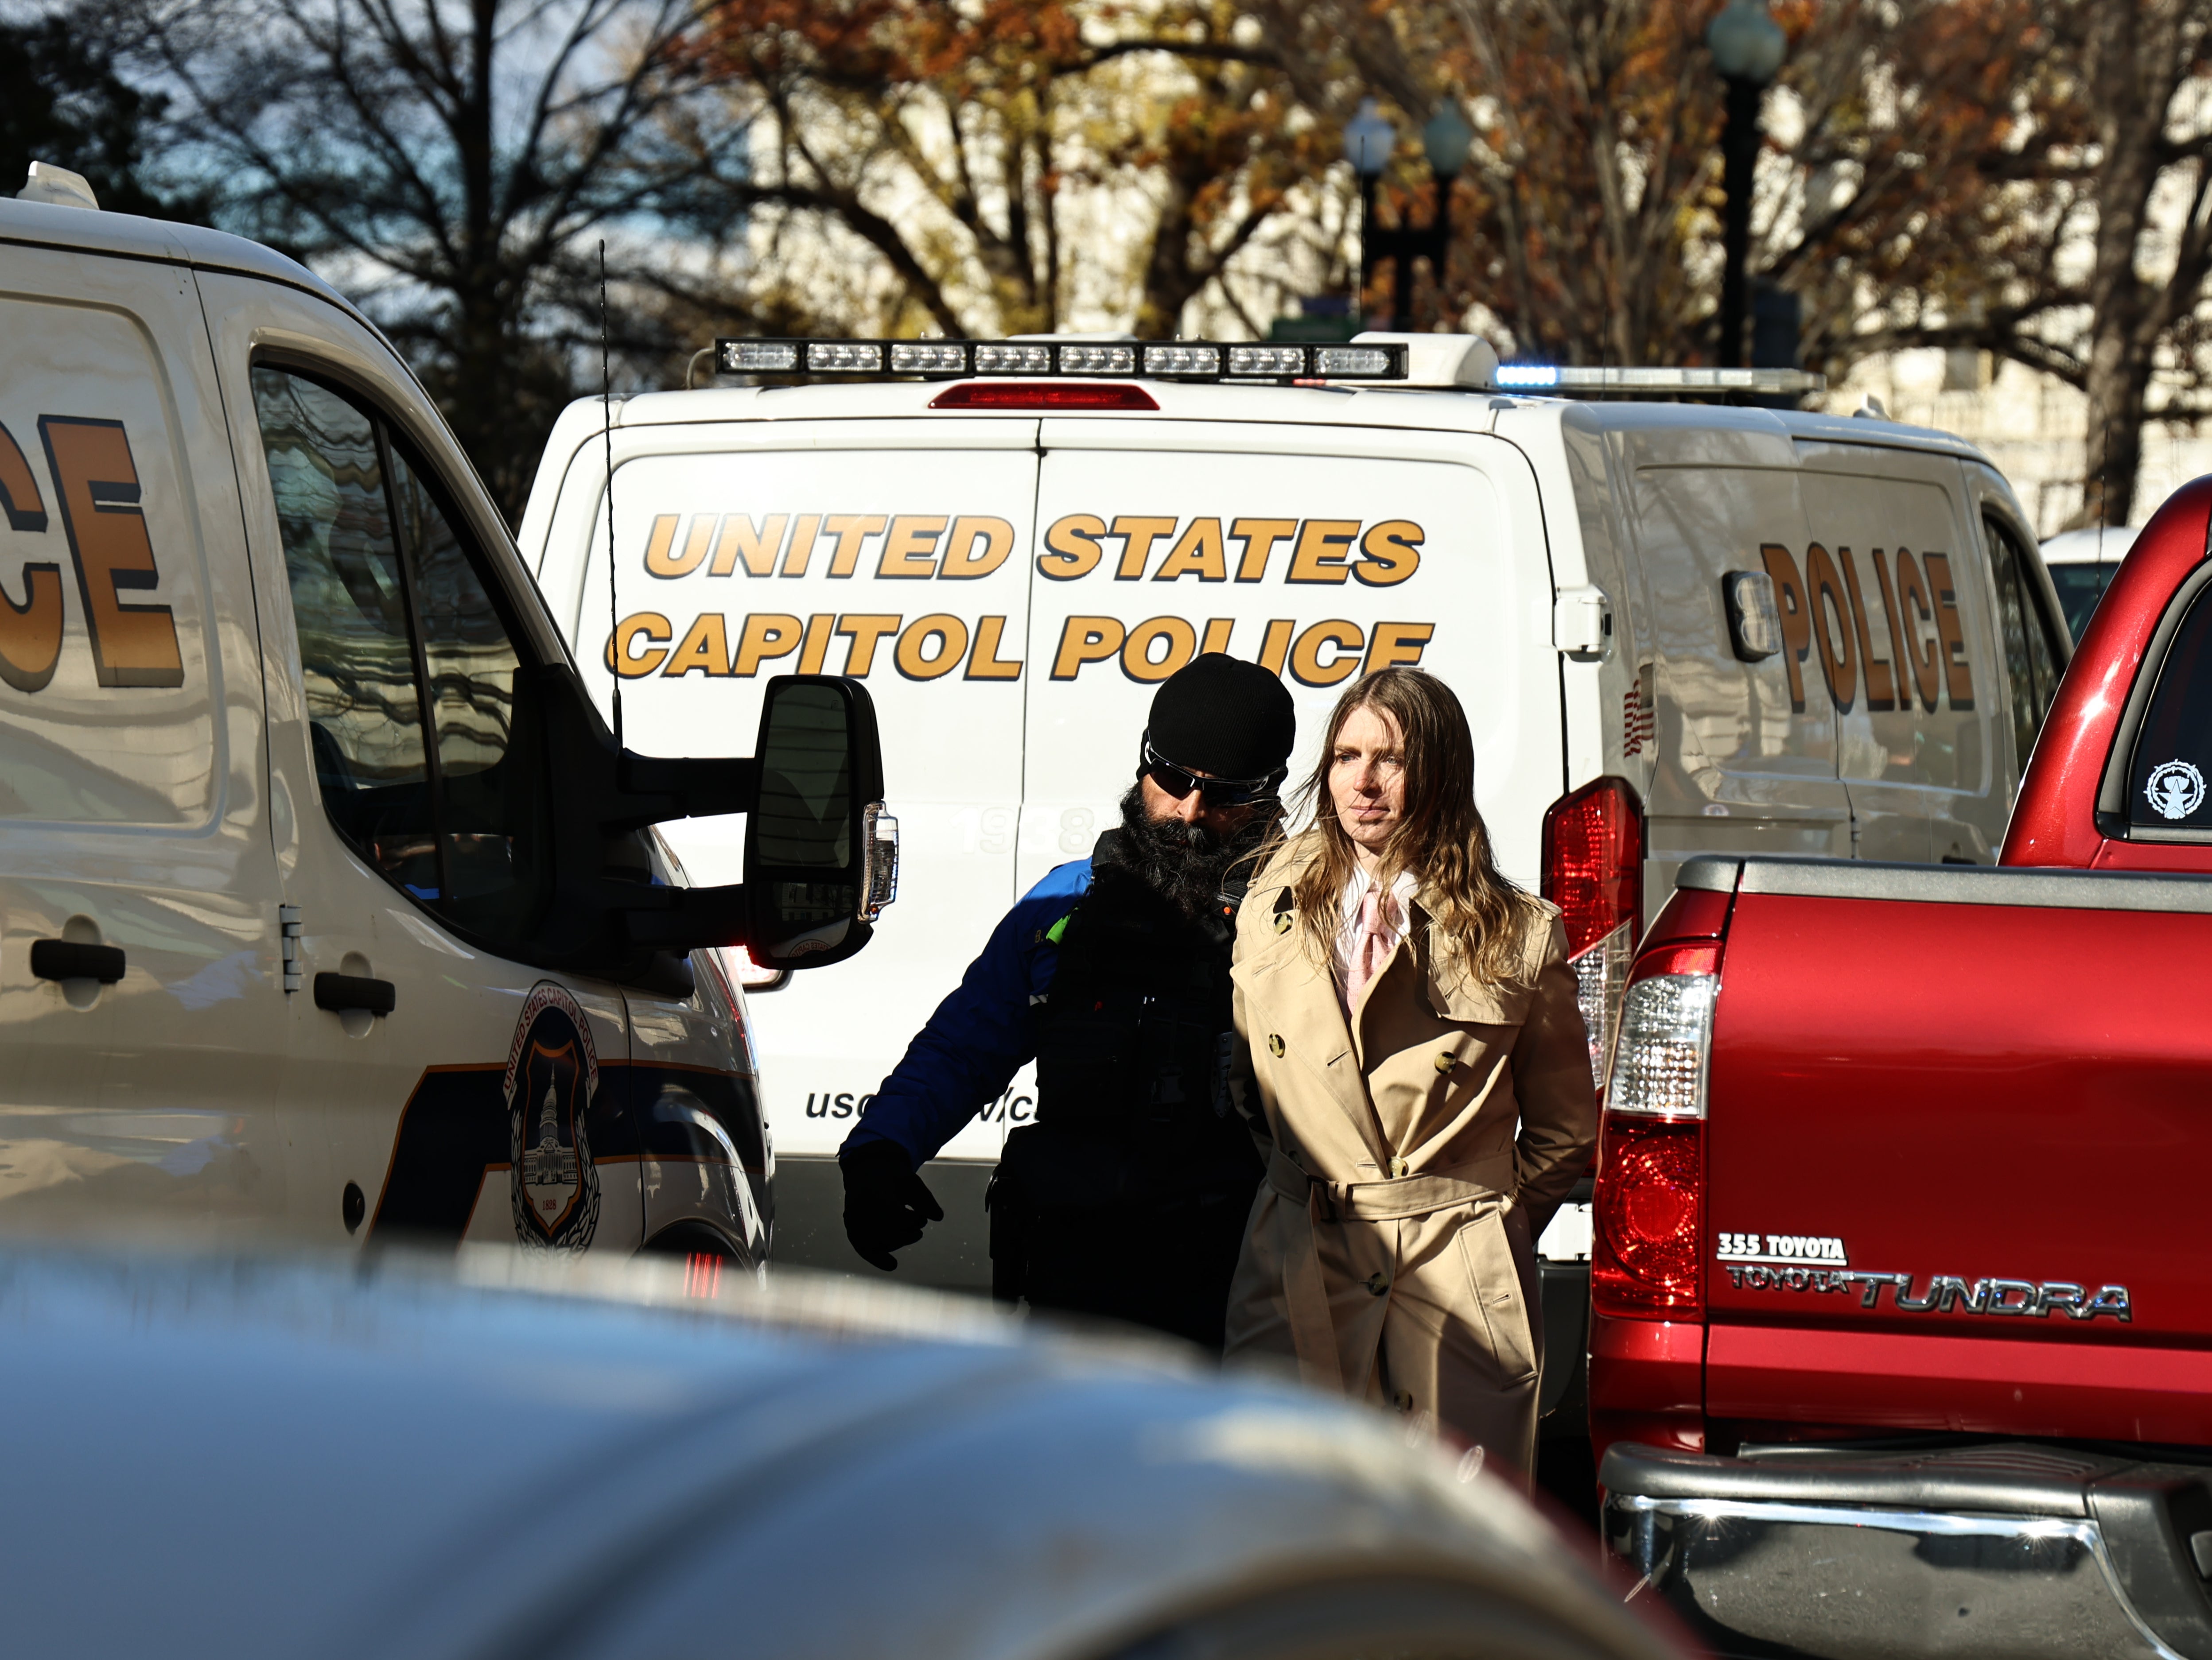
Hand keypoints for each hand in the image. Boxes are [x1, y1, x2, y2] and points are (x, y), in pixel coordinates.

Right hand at [841, 1139, 942, 1270]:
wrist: (866, 1170)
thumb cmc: (892, 1176)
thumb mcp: (911, 1182)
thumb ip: (924, 1198)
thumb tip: (938, 1217)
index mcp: (874, 1190)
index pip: (893, 1214)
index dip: (911, 1221)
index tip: (922, 1218)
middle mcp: (859, 1205)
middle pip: (884, 1231)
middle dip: (906, 1234)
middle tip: (920, 1227)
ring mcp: (852, 1217)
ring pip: (874, 1241)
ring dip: (897, 1243)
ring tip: (914, 1234)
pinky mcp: (851, 1227)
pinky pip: (862, 1246)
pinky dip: (877, 1257)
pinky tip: (892, 1265)